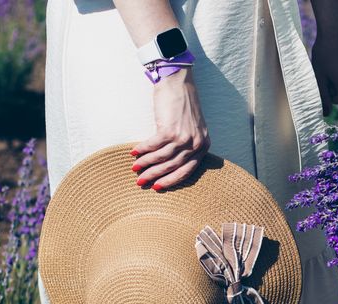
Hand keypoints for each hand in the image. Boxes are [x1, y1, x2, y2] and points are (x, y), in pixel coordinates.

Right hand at [132, 69, 209, 190]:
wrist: (178, 82)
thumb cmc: (183, 104)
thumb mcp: (193, 128)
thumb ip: (187, 145)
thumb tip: (169, 165)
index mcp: (203, 145)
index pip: (187, 171)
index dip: (171, 180)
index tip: (158, 187)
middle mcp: (196, 143)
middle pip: (172, 167)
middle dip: (154, 176)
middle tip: (141, 182)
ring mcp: (183, 137)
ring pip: (161, 158)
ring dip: (146, 164)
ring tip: (135, 169)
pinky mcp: (169, 129)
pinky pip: (152, 146)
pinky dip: (142, 150)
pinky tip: (134, 153)